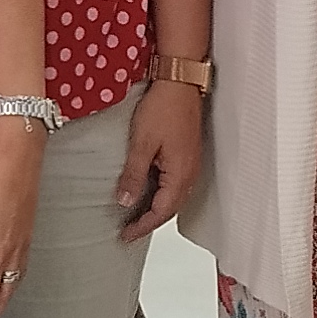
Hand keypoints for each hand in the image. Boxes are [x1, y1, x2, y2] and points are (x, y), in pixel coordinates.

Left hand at [113, 79, 204, 236]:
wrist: (180, 82)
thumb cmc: (164, 107)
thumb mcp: (142, 143)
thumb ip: (134, 175)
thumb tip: (125, 201)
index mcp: (180, 174)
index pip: (161, 212)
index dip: (142, 226)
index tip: (125, 235)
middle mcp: (190, 173)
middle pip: (170, 208)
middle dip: (149, 222)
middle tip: (128, 231)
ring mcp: (190, 164)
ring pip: (173, 197)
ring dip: (155, 209)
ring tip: (134, 215)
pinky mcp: (187, 155)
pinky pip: (175, 184)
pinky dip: (161, 194)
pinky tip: (147, 191)